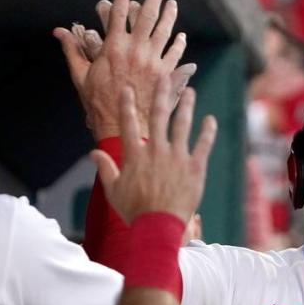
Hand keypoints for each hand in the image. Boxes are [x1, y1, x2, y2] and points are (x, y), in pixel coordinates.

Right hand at [54, 0, 195, 139]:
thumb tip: (59, 32)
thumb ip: (72, 50)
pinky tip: (180, 36)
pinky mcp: (165, 75)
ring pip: (164, 31)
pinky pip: (174, 54)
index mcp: (113, 47)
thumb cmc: (98, 102)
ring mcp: (152, 61)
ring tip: (172, 3)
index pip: (118, 11)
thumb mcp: (81, 75)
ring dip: (169, 15)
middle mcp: (135, 50)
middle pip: (147, 16)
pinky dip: (178, 43)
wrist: (122, 125)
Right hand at [91, 79, 216, 223]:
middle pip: (159, 116)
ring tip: (191, 92)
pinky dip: (207, 132)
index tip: (127, 89)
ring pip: (182, 126)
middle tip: (164, 77)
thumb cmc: (134, 211)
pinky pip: (203, 145)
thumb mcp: (114, 191)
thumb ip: (105, 169)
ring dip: (187, 106)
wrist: (158, 227)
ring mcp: (177, 158)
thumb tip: (92, 153)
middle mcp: (156, 151)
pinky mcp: (195, 168)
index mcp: (135, 155)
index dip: (127, 105)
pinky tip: (210, 120)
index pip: (128, 124)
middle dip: (161, 95)